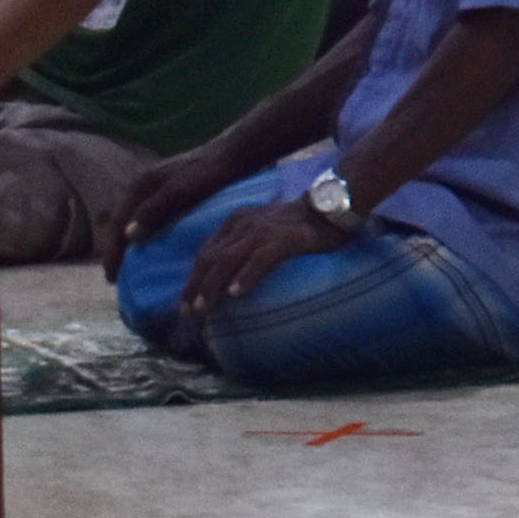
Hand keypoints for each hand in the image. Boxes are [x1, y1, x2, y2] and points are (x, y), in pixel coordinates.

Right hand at [102, 142, 248, 276]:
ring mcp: (155, 189)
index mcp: (139, 186)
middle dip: (116, 251)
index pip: (117, 225)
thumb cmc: (208, 173)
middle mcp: (142, 187)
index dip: (113, 252)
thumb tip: (128, 236)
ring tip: (129, 268)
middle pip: (121, 223)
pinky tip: (152, 248)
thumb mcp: (180, 192)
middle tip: (116, 278)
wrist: (233, 155)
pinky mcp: (170, 193)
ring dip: (128, 244)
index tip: (112, 278)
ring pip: (134, 221)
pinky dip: (145, 235)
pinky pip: (149, 219)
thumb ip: (154, 211)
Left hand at [179, 196, 351, 320]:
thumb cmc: (302, 222)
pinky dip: (246, 276)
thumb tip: (232, 273)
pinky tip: (236, 294)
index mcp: (235, 222)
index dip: (193, 279)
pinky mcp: (284, 239)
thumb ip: (246, 242)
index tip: (185, 303)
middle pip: (210, 258)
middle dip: (195, 287)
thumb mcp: (264, 227)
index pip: (205, 253)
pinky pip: (260, 259)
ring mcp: (263, 231)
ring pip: (227, 260)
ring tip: (203, 308)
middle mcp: (243, 225)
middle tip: (187, 313)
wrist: (333, 205)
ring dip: (212, 285)